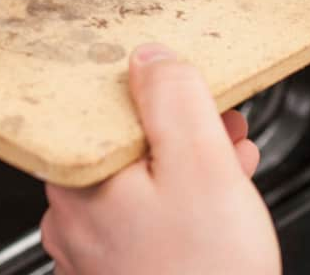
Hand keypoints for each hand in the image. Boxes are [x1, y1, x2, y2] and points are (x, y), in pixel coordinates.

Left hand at [41, 45, 281, 274]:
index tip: (193, 91)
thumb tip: (150, 56)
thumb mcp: (201, 160)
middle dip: (184, 122)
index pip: (111, 104)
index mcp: (82, 180)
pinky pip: (150, 207)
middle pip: (131, 138)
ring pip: (145, 171)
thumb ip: (173, 96)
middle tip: (222, 122)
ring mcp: (97, 245)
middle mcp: (77, 214)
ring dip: (191, 153)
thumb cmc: (207, 273)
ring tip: (232, 151)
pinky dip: (186, 189)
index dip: (159, 89)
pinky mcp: (123, 263)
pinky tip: (220, 187)